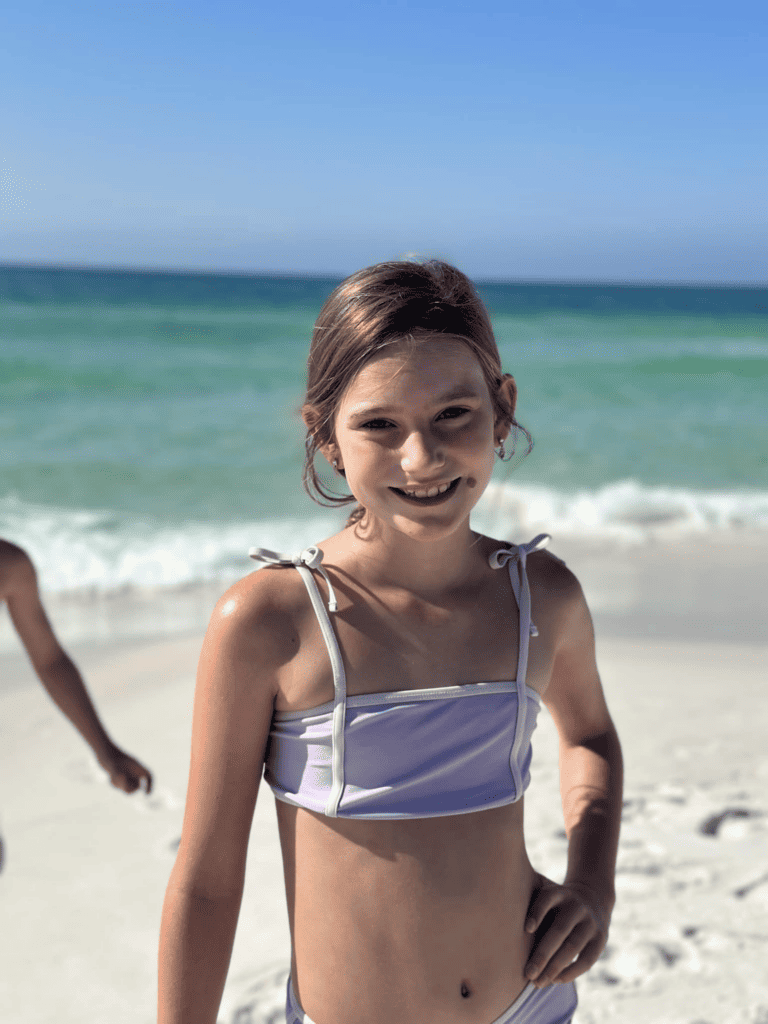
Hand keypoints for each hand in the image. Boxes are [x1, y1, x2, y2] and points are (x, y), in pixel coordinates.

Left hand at [99, 744, 152, 794]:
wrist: (103, 752)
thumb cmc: (109, 757)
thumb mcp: (113, 767)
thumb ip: (117, 775)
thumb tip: (121, 779)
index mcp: (137, 765)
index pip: (148, 776)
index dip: (150, 785)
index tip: (146, 794)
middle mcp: (133, 770)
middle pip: (137, 786)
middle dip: (128, 787)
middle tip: (120, 783)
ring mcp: (126, 774)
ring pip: (126, 787)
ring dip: (119, 785)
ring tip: (112, 778)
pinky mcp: (119, 777)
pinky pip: (119, 786)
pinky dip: (115, 784)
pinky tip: (110, 777)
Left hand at [523, 873, 611, 987]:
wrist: (591, 898)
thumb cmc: (554, 901)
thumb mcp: (543, 890)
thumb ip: (525, 895)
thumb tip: (493, 902)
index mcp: (558, 892)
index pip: (547, 899)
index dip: (537, 913)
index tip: (526, 929)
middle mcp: (576, 905)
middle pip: (559, 930)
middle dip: (542, 954)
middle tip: (527, 974)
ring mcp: (590, 922)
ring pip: (573, 947)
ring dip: (554, 968)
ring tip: (538, 982)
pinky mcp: (600, 938)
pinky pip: (587, 960)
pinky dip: (571, 972)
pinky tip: (555, 981)